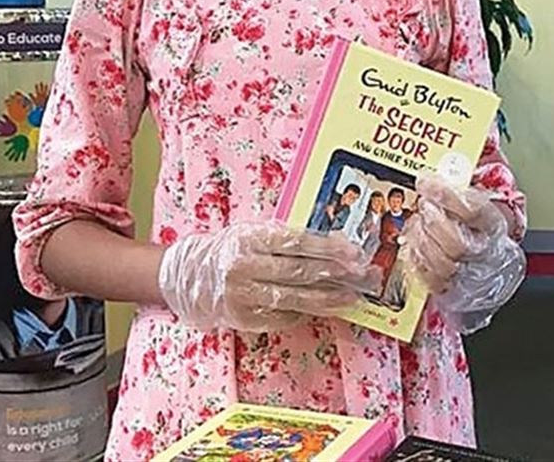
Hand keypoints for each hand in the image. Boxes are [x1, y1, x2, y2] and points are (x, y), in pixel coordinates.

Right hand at [157, 221, 380, 331]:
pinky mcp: (244, 319)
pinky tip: (322, 309)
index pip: (296, 243)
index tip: (353, 252)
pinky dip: (304, 313)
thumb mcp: (253, 233)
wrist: (191, 278)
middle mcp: (244, 267)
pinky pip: (281, 317)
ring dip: (327, 299)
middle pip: (298, 272)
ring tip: (350, 297)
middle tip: (362, 276)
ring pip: (293, 299)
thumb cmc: (231, 250)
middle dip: (334, 274)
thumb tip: (332, 244)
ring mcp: (243, 296)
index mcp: (249, 239)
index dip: (328, 248)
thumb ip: (286, 238)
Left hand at [404, 175, 524, 333]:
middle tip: (422, 206)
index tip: (425, 181)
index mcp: (493, 222)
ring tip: (417, 224)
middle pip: (458, 244)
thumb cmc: (479, 216)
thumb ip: (474, 163)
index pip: (474, 210)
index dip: (446, 196)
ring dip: (422, 241)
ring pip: (443, 265)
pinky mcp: (451, 288)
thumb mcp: (480, 185)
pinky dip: (417, 260)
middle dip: (433, 223)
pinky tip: (413, 244)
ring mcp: (469, 272)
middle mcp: (484, 250)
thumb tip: (484, 135)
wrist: (488, 250)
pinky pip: (431, 280)